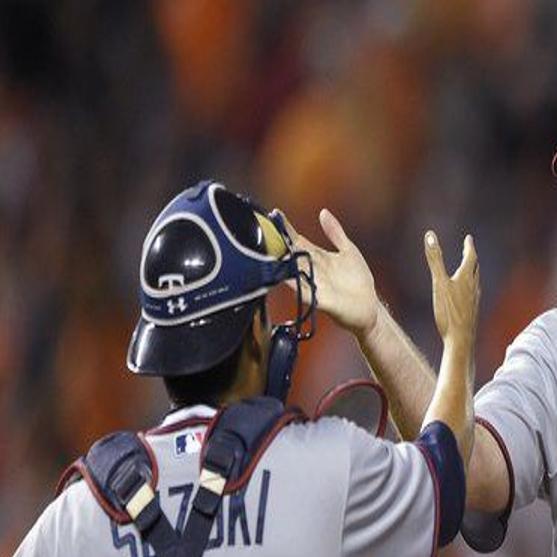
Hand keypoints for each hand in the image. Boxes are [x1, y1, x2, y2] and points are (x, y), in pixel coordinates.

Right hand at [280, 208, 378, 337]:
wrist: (368, 306)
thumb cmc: (358, 279)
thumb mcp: (348, 250)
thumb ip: (335, 232)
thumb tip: (323, 212)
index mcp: (317, 256)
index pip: (297, 240)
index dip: (287, 228)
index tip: (275, 214)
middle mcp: (311, 270)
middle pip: (291, 254)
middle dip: (278, 244)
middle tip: (263, 232)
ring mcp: (314, 284)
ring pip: (292, 272)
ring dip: (281, 264)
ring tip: (268, 252)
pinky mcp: (320, 300)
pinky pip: (304, 292)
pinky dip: (295, 285)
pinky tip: (286, 278)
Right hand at [424, 231, 479, 348]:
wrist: (460, 341)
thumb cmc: (449, 312)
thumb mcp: (438, 283)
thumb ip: (434, 259)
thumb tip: (429, 235)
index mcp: (466, 279)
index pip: (470, 258)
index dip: (469, 247)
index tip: (469, 238)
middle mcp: (473, 289)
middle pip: (475, 269)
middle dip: (472, 259)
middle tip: (469, 251)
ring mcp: (473, 302)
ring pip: (475, 283)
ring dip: (472, 273)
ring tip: (469, 271)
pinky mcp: (470, 313)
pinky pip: (472, 296)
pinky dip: (469, 288)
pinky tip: (465, 297)